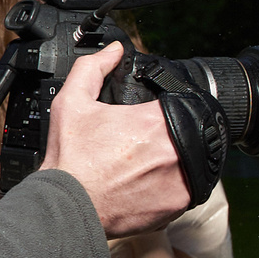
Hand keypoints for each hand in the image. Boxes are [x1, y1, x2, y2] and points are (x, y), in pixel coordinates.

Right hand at [40, 41, 191, 237]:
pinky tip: (148, 182)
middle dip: (169, 134)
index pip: (180, 103)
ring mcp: (182, 177)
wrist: (67, 207)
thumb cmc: (70, 161)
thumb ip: (92, 69)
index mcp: (156, 122)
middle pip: (187, 131)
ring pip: (191, 158)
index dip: (166, 107)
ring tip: (145, 163)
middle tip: (143, 143)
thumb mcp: (72, 104)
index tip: (152, 116)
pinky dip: (171, 183)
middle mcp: (175, 149)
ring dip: (174, 158)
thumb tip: (113, 50)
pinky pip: (187, 186)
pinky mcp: (181, 202)